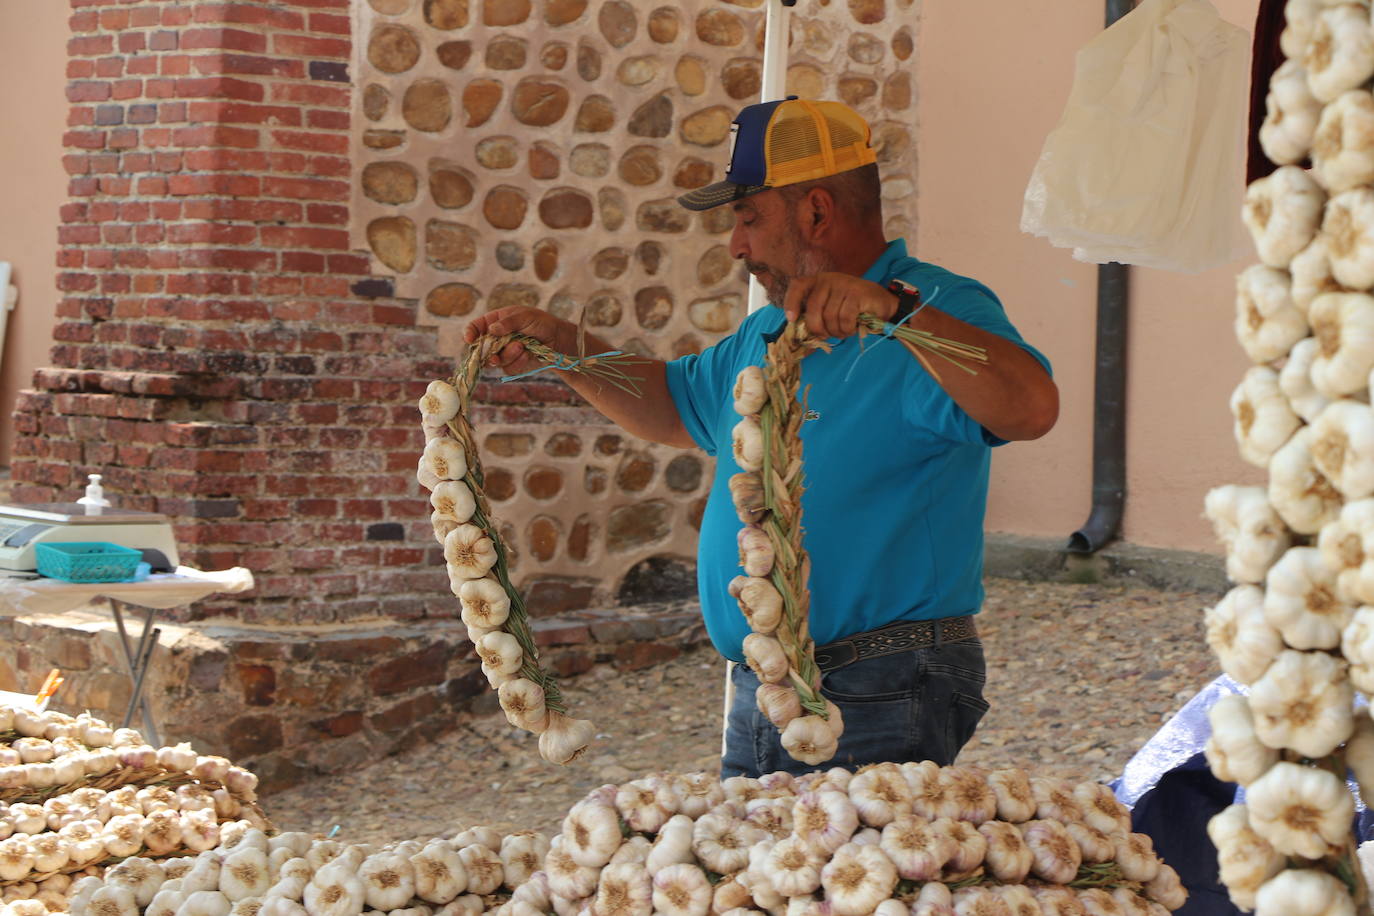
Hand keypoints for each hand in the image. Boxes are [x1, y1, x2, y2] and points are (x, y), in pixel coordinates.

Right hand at [463, 307, 567, 372]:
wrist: (558, 340)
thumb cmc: (541, 323)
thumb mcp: (524, 316)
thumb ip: (508, 322)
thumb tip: (491, 330)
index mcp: (495, 322)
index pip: (475, 327)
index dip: (470, 333)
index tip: (470, 340)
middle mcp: (496, 338)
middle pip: (481, 349)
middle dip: (489, 352)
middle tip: (495, 356)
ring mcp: (504, 353)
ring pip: (495, 361)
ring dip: (508, 355)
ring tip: (522, 346)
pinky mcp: (513, 365)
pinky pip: (508, 368)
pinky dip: (518, 362)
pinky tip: (528, 354)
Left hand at [782, 272, 898, 338]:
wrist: (882, 304)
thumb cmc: (852, 309)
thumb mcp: (831, 309)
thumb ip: (816, 318)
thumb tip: (802, 341)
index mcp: (818, 281)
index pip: (798, 286)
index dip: (791, 302)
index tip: (792, 319)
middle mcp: (829, 279)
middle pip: (814, 308)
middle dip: (818, 328)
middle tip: (827, 335)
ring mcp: (843, 285)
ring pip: (830, 316)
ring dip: (836, 331)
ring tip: (844, 331)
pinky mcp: (857, 293)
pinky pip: (845, 318)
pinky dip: (847, 329)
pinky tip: (852, 328)